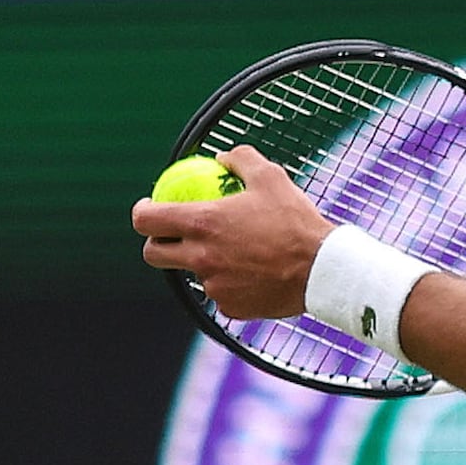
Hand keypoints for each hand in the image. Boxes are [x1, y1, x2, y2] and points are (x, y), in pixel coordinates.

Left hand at [134, 145, 330, 322]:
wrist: (323, 270)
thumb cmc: (297, 222)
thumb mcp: (271, 177)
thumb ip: (240, 160)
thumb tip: (223, 157)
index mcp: (203, 223)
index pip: (146, 220)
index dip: (142, 212)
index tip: (150, 208)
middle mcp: (201, 257)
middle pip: (153, 254)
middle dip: (156, 243)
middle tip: (174, 236)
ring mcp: (214, 285)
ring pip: (193, 274)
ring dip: (202, 264)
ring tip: (232, 254)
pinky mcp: (231, 307)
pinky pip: (221, 294)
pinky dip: (231, 285)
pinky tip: (253, 275)